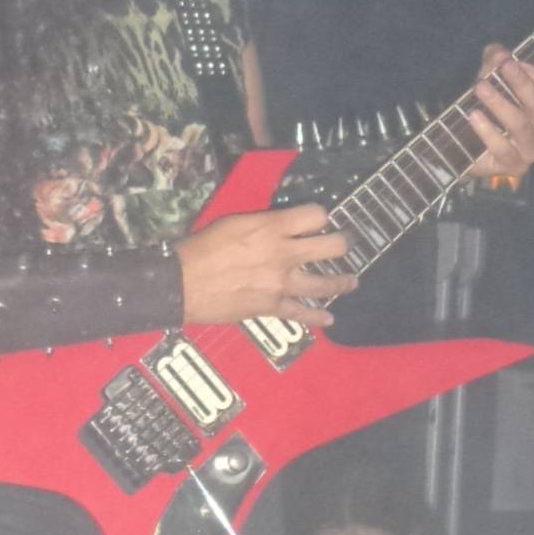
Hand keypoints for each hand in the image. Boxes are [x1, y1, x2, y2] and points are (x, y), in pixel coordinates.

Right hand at [175, 204, 355, 329]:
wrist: (181, 283)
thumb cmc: (202, 248)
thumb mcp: (233, 222)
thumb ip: (263, 224)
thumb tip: (281, 227)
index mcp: (271, 227)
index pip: (315, 215)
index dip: (322, 215)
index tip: (321, 219)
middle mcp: (283, 253)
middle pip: (331, 246)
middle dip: (343, 244)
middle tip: (346, 244)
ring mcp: (281, 283)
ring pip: (325, 283)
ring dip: (342, 282)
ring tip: (352, 281)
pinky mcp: (272, 307)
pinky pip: (301, 314)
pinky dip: (317, 318)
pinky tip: (329, 319)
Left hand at [469, 46, 533, 179]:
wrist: (463, 144)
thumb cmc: (486, 106)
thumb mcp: (490, 79)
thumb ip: (494, 63)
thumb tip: (497, 52)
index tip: (510, 62)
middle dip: (520, 84)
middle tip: (502, 67)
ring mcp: (533, 150)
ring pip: (521, 125)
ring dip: (500, 103)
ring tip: (480, 87)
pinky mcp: (515, 167)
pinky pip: (505, 150)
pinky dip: (488, 131)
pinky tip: (474, 115)